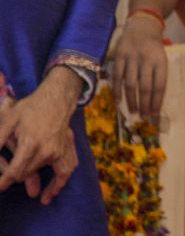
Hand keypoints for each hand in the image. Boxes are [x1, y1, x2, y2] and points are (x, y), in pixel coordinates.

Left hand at [0, 71, 78, 201]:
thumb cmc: (31, 108)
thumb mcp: (9, 120)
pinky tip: (49, 195)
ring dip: (33, 181)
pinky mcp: (65, 151)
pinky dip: (58, 185)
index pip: (15, 172)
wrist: (57, 99)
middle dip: (14, 177)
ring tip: (38, 198)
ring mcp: (58, 152)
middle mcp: (46, 151)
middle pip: (26, 174)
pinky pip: (65, 172)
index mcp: (31, 144)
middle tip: (6, 173)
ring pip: (39, 174)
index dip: (4, 182)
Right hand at [111, 15, 167, 120]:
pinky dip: (116, 91)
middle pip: (145, 87)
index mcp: (161, 61)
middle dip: (144, 105)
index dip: (157, 101)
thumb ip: (158, 75)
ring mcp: (132, 58)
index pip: (160, 85)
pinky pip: (117, 77)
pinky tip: (118, 102)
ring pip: (130, 84)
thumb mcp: (162, 57)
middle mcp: (146, 60)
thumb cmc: (154, 46)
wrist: (142, 25)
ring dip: (131, 101)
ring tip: (132, 112)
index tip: (154, 114)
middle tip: (143, 117)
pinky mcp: (119, 57)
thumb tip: (155, 100)